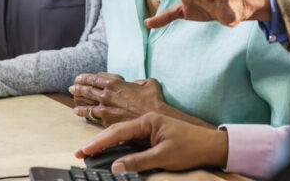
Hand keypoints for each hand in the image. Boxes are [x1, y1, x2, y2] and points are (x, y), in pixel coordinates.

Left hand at [69, 73, 164, 126]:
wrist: (153, 118)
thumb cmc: (153, 100)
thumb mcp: (148, 83)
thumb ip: (140, 81)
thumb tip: (137, 84)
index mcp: (116, 82)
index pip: (96, 77)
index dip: (87, 77)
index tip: (81, 77)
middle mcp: (107, 94)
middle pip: (88, 88)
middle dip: (78, 86)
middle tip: (72, 86)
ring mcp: (105, 107)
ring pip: (86, 101)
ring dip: (78, 98)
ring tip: (72, 97)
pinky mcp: (106, 120)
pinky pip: (90, 115)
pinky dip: (82, 112)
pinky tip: (77, 112)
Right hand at [75, 112, 228, 171]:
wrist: (210, 146)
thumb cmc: (189, 148)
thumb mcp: (163, 157)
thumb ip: (138, 162)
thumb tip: (115, 168)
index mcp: (148, 121)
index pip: (118, 132)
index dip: (99, 142)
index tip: (83, 151)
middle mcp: (147, 121)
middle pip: (117, 131)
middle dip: (98, 141)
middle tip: (80, 152)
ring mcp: (150, 127)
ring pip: (123, 134)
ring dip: (107, 143)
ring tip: (90, 151)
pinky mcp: (154, 134)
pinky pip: (131, 138)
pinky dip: (119, 144)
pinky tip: (111, 151)